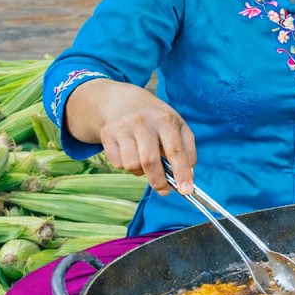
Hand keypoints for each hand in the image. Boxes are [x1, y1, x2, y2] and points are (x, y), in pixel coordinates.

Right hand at [67, 80, 196, 195]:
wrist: (125, 103)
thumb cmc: (158, 121)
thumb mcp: (179, 127)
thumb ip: (187, 151)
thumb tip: (188, 177)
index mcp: (165, 120)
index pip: (175, 151)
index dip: (182, 173)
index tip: (186, 191)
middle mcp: (143, 122)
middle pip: (150, 162)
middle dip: (159, 181)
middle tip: (165, 190)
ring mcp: (122, 127)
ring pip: (132, 165)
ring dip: (141, 172)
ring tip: (146, 162)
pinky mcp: (107, 134)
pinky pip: (118, 164)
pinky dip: (127, 166)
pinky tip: (132, 154)